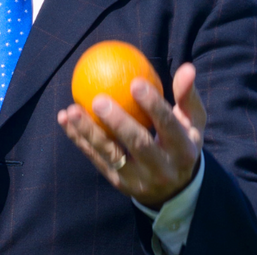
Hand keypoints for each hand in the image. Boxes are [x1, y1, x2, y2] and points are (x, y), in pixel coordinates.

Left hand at [56, 62, 208, 207]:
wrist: (173, 189)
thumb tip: (187, 68)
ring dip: (89, 132)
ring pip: (110, 154)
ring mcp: (138, 179)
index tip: (135, 82)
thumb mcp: (191, 122)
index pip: (168, 126)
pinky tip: (64, 119)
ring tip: (71, 110)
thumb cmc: (181, 142)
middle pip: (139, 144)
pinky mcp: (118, 182)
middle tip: (98, 99)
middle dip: (118, 123)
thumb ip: (187, 96)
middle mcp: (162, 169)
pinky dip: (79, 139)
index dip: (153, 105)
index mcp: (183, 150)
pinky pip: (95, 158)